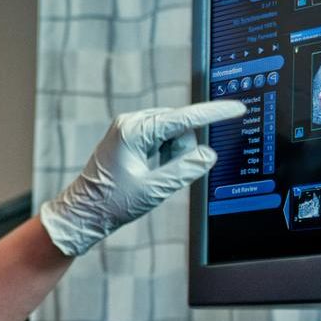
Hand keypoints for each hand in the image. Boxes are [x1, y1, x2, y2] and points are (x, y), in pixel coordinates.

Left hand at [40, 101, 246, 256]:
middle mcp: (131, 122)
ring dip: (173, 154)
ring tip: (151, 175)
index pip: (184, 118)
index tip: (236, 108)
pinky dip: (164, 155)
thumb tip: (207, 155)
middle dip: (183, 150)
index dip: (214, 114)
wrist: (83, 212)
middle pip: (180, 127)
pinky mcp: (130, 136)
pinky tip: (149, 171)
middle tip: (163, 175)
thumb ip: (185, 170)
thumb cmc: (112, 202)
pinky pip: (162, 140)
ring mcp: (129, 128)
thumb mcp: (154, 190)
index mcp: (135, 131)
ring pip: (173, 134)